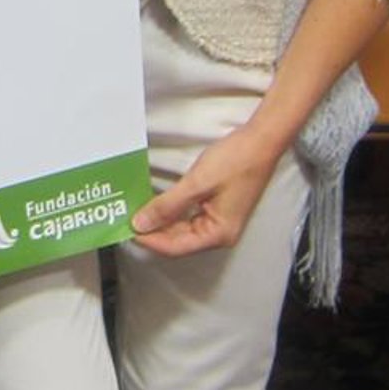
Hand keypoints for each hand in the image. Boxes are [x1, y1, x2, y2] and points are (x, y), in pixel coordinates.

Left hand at [132, 120, 286, 258]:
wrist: (260, 141)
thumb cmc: (234, 161)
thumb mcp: (196, 183)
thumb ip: (167, 206)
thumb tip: (141, 224)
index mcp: (218, 234)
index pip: (176, 248)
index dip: (150, 240)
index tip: (127, 229)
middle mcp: (220, 235)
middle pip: (179, 242)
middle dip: (154, 232)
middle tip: (128, 220)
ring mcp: (220, 223)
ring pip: (183, 231)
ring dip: (162, 223)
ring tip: (138, 213)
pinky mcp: (218, 211)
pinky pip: (190, 219)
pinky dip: (173, 214)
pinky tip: (158, 207)